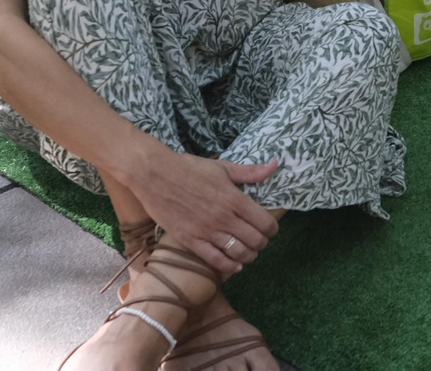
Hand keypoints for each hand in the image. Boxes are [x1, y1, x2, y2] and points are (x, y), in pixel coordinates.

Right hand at [124, 148, 281, 276]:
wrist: (155, 175)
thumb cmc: (190, 169)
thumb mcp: (223, 167)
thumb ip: (250, 172)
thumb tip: (275, 165)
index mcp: (234, 199)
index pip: (264, 222)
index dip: (272, 229)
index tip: (270, 229)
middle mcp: (223, 218)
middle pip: (254, 240)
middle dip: (261, 243)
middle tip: (260, 241)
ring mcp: (206, 231)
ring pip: (238, 253)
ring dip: (248, 256)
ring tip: (249, 253)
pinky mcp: (190, 241)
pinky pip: (215, 260)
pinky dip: (229, 266)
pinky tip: (235, 265)